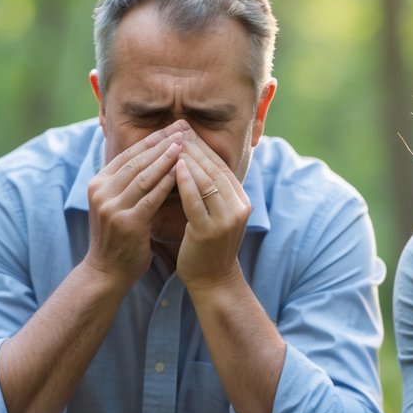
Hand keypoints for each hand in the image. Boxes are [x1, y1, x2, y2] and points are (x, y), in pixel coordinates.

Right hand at [84, 121, 186, 284]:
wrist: (107, 272)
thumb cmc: (118, 238)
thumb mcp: (117, 205)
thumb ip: (128, 184)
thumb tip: (154, 158)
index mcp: (98, 185)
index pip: (127, 156)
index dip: (150, 140)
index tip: (171, 128)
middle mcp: (101, 192)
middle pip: (136, 161)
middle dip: (161, 143)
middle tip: (182, 129)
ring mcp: (112, 207)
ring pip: (143, 176)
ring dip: (166, 158)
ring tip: (184, 144)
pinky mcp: (127, 222)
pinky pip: (151, 197)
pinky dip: (167, 182)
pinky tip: (182, 172)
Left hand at [172, 133, 250, 291]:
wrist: (213, 282)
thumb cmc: (208, 247)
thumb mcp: (215, 215)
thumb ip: (211, 192)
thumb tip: (193, 162)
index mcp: (241, 201)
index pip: (221, 167)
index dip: (203, 148)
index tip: (185, 132)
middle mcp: (238, 208)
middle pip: (215, 169)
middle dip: (195, 148)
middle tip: (176, 130)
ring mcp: (226, 220)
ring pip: (207, 181)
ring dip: (189, 160)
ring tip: (172, 143)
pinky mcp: (210, 231)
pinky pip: (197, 200)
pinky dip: (186, 182)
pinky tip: (174, 167)